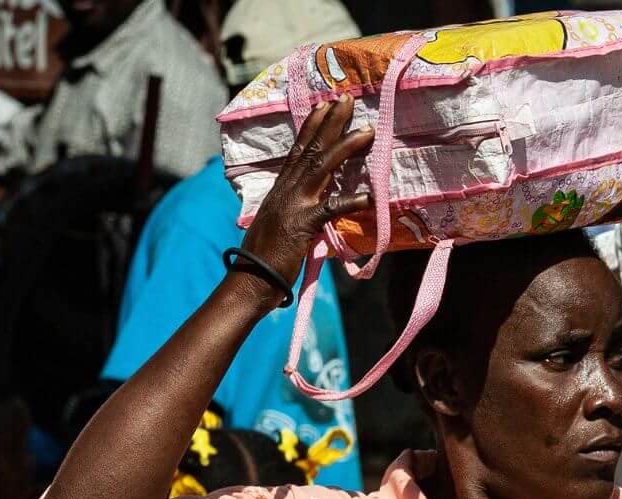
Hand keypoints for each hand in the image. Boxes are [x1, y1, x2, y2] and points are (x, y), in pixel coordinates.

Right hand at [236, 96, 373, 292]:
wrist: (252, 277)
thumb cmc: (267, 255)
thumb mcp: (281, 222)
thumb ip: (296, 208)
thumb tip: (313, 203)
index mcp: (282, 187)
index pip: (299, 148)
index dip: (313, 124)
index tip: (326, 104)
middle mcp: (287, 188)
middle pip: (312, 147)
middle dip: (332, 121)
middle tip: (348, 98)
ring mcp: (294, 204)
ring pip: (322, 166)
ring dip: (346, 146)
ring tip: (368, 131)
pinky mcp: (303, 224)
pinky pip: (330, 209)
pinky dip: (350, 202)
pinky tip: (370, 197)